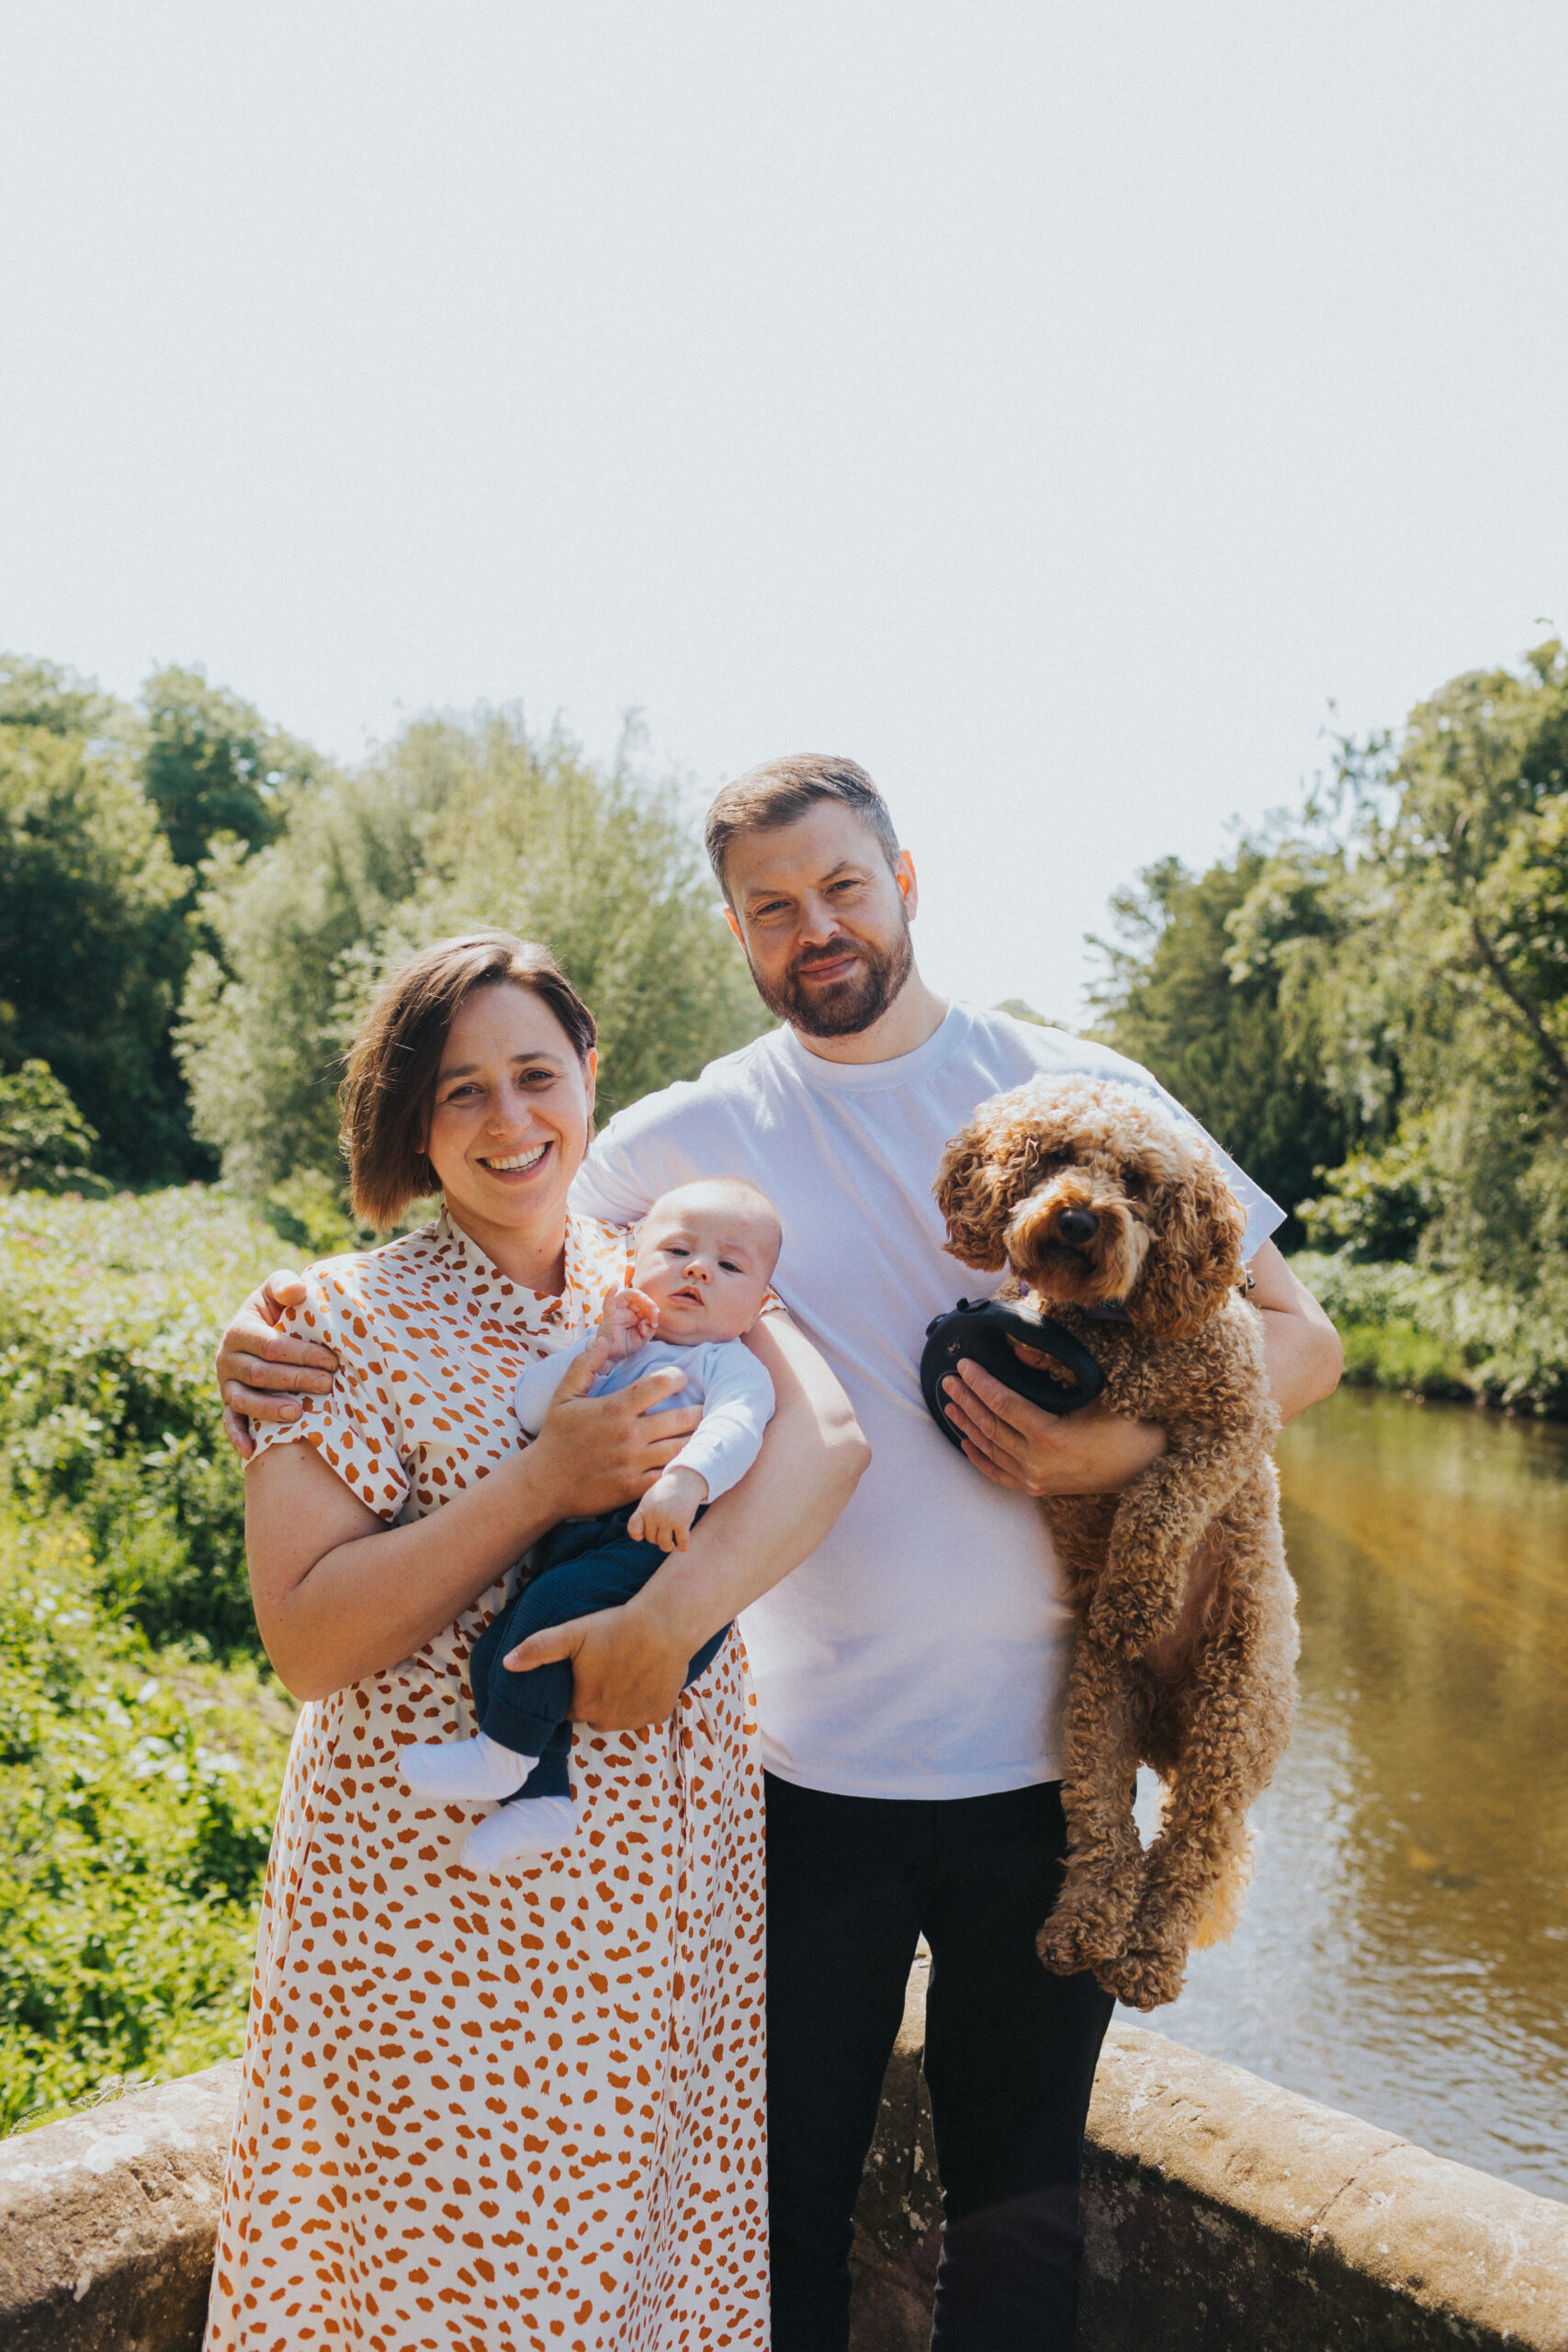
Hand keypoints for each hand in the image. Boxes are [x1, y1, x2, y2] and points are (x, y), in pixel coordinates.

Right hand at [216, 1271, 339, 1460]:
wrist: (260, 1330)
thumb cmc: (278, 1310)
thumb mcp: (277, 1291)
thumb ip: (284, 1285)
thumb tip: (297, 1290)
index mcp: (240, 1330)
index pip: (271, 1345)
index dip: (301, 1354)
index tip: (332, 1360)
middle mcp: (227, 1358)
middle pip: (261, 1375)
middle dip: (295, 1380)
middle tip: (327, 1385)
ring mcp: (226, 1384)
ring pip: (244, 1401)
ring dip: (270, 1409)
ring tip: (299, 1414)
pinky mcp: (228, 1403)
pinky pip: (229, 1422)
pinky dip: (237, 1436)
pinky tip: (251, 1451)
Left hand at [503, 1594, 689, 1730]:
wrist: (663, 1625)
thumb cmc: (614, 1627)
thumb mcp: (571, 1633)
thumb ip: (537, 1650)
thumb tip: (507, 1664)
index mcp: (581, 1707)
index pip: (569, 1709)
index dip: (575, 1689)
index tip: (584, 1670)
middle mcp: (607, 1722)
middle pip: (594, 1714)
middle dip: (597, 1698)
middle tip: (606, 1667)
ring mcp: (635, 1721)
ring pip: (620, 1716)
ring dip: (620, 1702)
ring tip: (626, 1670)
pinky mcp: (659, 1714)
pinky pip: (645, 1713)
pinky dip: (644, 1701)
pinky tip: (645, 1677)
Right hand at [525, 1348, 702, 1519]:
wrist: (543, 1484)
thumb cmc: (556, 1437)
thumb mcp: (563, 1395)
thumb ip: (583, 1365)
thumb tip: (602, 1339)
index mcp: (614, 1408)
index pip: (657, 1384)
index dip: (676, 1377)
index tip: (682, 1379)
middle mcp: (627, 1434)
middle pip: (680, 1418)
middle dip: (699, 1411)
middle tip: (708, 1407)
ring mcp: (633, 1463)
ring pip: (680, 1449)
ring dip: (697, 1440)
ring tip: (708, 1433)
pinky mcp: (634, 1488)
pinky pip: (668, 1478)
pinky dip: (683, 1471)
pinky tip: (692, 1463)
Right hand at [597, 1284, 658, 1361]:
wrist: (614, 1356)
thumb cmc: (626, 1345)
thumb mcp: (643, 1337)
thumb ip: (649, 1329)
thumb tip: (648, 1323)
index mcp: (635, 1313)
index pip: (645, 1305)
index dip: (653, 1311)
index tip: (655, 1323)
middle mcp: (626, 1310)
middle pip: (637, 1297)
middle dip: (648, 1302)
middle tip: (655, 1311)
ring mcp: (617, 1311)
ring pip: (626, 1295)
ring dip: (638, 1295)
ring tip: (645, 1300)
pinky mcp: (608, 1316)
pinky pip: (608, 1304)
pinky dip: (610, 1295)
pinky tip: (614, 1288)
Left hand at [628, 1464, 706, 1551]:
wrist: (685, 1479)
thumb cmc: (667, 1491)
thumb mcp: (651, 1498)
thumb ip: (645, 1513)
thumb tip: (641, 1536)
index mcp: (644, 1508)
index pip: (633, 1529)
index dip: (637, 1536)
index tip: (645, 1535)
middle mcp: (654, 1515)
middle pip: (651, 1538)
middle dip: (657, 1539)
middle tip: (664, 1535)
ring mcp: (668, 1519)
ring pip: (664, 1544)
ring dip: (668, 1546)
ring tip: (672, 1544)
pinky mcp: (682, 1522)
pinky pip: (681, 1542)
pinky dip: (683, 1547)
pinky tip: (683, 1546)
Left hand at [941, 1361, 1165, 1495]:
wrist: (1144, 1466)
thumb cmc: (1123, 1424)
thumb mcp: (1093, 1391)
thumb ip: (1052, 1370)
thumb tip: (1017, 1350)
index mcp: (1050, 1436)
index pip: (1003, 1404)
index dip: (980, 1383)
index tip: (964, 1365)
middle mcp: (1037, 1462)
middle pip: (990, 1426)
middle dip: (966, 1400)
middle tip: (948, 1380)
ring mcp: (1035, 1479)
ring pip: (989, 1449)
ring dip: (966, 1425)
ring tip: (949, 1404)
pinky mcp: (1038, 1489)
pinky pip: (998, 1474)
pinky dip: (979, 1457)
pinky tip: (964, 1442)